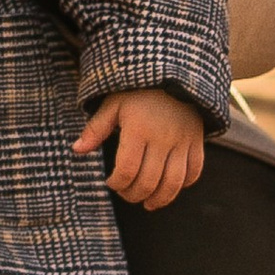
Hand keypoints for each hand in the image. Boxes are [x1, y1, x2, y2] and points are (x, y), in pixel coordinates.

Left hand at [74, 86, 208, 211]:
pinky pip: (194, 170)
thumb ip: (96, 129)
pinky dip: (184, 184)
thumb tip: (77, 150)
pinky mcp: (197, 140)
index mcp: (138, 129)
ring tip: (148, 203)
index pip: (127, 170)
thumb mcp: (113, 104)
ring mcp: (182, 141)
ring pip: (173, 182)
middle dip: (134, 195)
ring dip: (160, 199)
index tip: (110, 183)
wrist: (173, 71)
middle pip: (149, 181)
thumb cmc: (138, 89)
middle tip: (126, 194)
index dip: (117, 183)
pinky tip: (170, 188)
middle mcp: (162, 138)